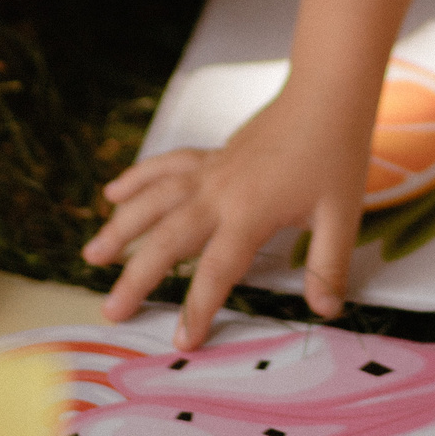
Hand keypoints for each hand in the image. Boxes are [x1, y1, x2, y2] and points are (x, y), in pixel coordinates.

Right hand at [81, 83, 366, 348]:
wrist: (324, 94)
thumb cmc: (335, 152)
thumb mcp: (342, 215)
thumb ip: (328, 264)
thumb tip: (326, 309)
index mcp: (250, 213)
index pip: (216, 270)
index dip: (198, 307)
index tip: (183, 340)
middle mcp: (220, 193)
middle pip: (168, 238)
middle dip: (137, 277)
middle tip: (112, 310)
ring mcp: (211, 171)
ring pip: (154, 200)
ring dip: (121, 227)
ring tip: (92, 255)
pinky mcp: (211, 156)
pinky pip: (165, 167)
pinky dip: (137, 178)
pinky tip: (112, 193)